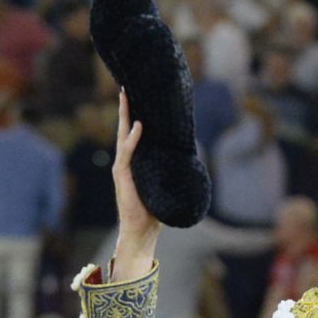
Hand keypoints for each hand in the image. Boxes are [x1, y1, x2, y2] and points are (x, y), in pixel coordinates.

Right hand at [112, 90, 160, 280]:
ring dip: (125, 116)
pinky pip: (128, 152)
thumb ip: (172, 169)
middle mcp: (126, 161)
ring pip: (122, 136)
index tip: (137, 98)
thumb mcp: (166, 184)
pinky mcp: (122, 175)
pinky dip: (133, 138)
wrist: (142, 229)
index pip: (133, 134)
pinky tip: (138, 124)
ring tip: (126, 97)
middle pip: (124, 129)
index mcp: (135, 162)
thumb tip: (195, 155)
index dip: (135, 116)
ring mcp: (122, 167)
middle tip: (126, 88)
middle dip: (126, 108)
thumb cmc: (155, 209)